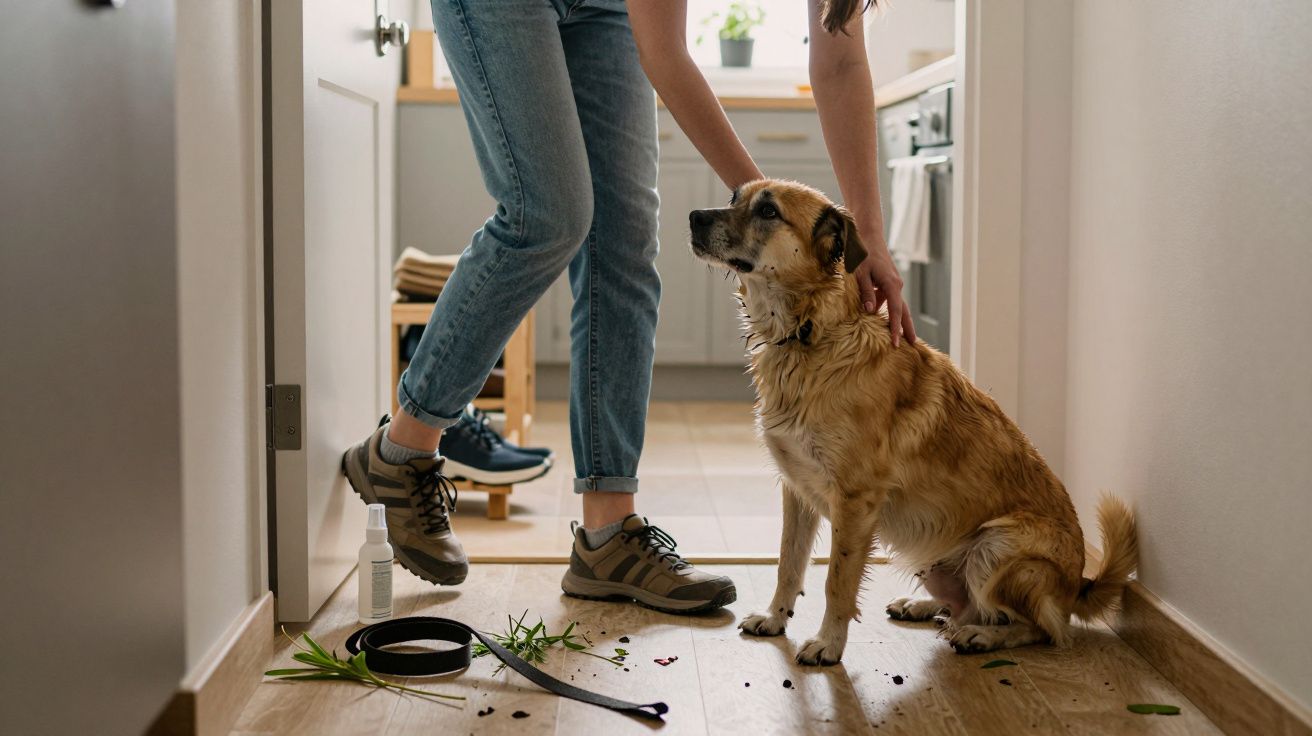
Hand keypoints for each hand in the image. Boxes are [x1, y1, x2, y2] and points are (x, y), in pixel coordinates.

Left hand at [853, 230, 916, 347]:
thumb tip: (871, 311)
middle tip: (913, 345)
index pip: (895, 311)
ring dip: (897, 320)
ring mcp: (894, 283)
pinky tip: (880, 318)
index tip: (896, 342)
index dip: (895, 328)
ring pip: (897, 305)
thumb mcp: (860, 274)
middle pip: (903, 311)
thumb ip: (866, 292)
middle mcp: (896, 284)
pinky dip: (887, 309)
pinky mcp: (889, 281)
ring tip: (900, 338)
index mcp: (891, 284)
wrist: (868, 236)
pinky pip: (889, 299)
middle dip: (907, 328)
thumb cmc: (862, 254)